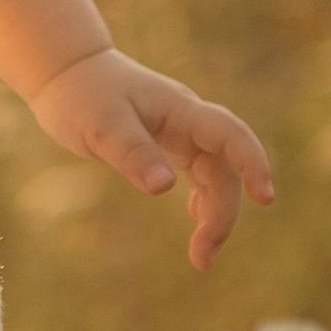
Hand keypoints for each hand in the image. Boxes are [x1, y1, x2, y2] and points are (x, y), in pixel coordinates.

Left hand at [30, 50, 273, 271]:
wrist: (66, 71)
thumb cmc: (82, 93)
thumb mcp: (101, 124)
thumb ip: (133, 153)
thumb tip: (165, 188)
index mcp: (180, 109)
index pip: (230, 134)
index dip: (252, 163)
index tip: (264, 199)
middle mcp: (187, 121)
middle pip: (223, 170)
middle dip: (222, 214)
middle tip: (202, 258)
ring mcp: (179, 133)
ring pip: (214, 176)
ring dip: (214, 215)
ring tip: (202, 259)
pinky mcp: (165, 144)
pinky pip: (198, 174)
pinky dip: (202, 200)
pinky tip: (195, 220)